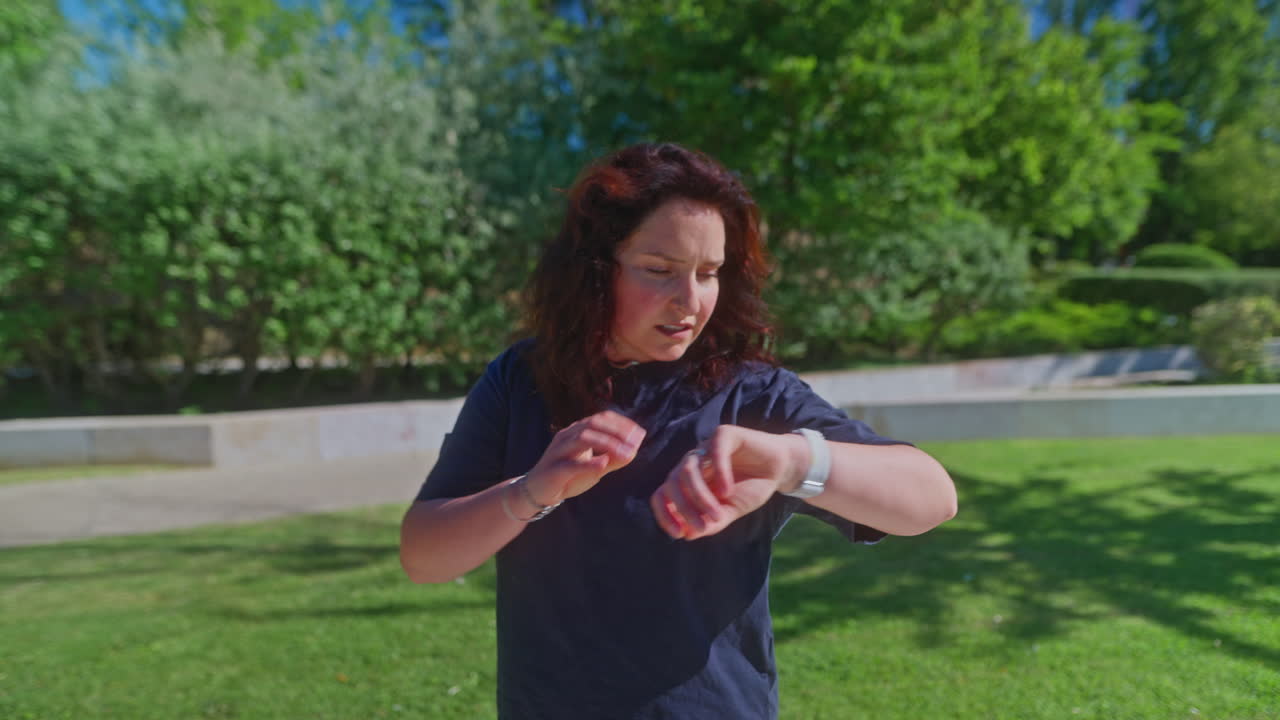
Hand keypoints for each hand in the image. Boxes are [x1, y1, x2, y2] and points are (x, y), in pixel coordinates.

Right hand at [524, 410, 645, 505]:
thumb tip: (634, 451)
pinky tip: (603, 465)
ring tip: (626, 453)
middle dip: (617, 431)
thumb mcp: (595, 467)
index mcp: (577, 431)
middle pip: (593, 424)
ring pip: (583, 439)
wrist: (537, 491)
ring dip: (608, 444)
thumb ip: (613, 459)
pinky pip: (571, 464)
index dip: (622, 423)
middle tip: (635, 442)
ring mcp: (558, 451)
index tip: (640, 434)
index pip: (601, 418)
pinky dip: (588, 463)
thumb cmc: (568, 476)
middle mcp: (567, 436)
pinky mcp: (553, 470)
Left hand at [649, 425, 807, 540]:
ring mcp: (705, 447)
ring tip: (718, 515)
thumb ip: (710, 523)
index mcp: (687, 481)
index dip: (664, 514)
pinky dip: (718, 474)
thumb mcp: (730, 512)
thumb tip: (687, 535)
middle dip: (684, 509)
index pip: (661, 494)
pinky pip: (713, 452)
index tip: (678, 534)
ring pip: (688, 470)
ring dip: (700, 496)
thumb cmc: (751, 489)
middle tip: (702, 527)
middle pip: (671, 483)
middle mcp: (691, 462)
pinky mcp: (724, 434)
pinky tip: (728, 492)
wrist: (779, 469)